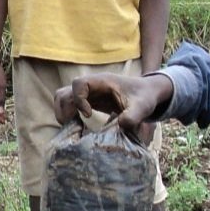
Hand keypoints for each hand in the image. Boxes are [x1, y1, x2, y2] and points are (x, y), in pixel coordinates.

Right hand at [54, 71, 171, 129]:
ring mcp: (88, 93)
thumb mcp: (143, 107)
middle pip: (64, 91)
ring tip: (72, 128)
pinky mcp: (88, 101)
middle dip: (63, 109)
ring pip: (63, 98)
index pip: (79, 83)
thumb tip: (120, 125)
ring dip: (62, 113)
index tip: (89, 115)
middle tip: (71, 125)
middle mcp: (91, 86)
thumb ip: (134, 116)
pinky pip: (70, 106)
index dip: (79, 99)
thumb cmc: (145, 97)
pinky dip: (68, 116)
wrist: (147, 93)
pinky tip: (78, 128)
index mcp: (102, 82)